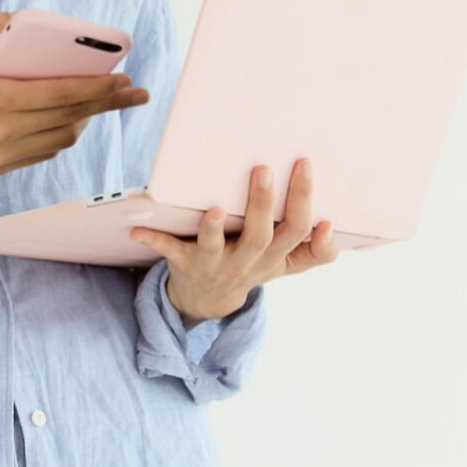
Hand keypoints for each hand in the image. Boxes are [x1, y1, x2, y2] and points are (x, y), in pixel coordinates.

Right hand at [0, 9, 149, 178]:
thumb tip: (19, 17)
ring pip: (63, 138)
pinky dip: (64, 134)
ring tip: (102, 102)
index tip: (124, 79)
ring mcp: (4, 154)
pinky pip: (45, 150)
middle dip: (109, 104)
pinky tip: (72, 118)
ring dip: (87, 119)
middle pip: (71, 117)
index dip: (98, 87)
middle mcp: (4, 131)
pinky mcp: (1, 167)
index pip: (60, 94)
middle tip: (136, 94)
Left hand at [129, 157, 339, 320]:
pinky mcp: (183, 264)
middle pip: (260, 235)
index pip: (296, 229)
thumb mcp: (287, 264)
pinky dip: (153, 239)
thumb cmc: (252, 265)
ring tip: (214, 209)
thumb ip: (315, 251)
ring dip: (214, 229)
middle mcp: (246, 261)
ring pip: (216, 248)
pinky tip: (136, 228)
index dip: (303, 201)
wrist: (208, 300)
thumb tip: (330, 226)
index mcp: (274, 256)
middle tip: (262, 168)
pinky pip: (168, 251)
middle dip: (262, 204)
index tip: (304, 166)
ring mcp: (214, 263)